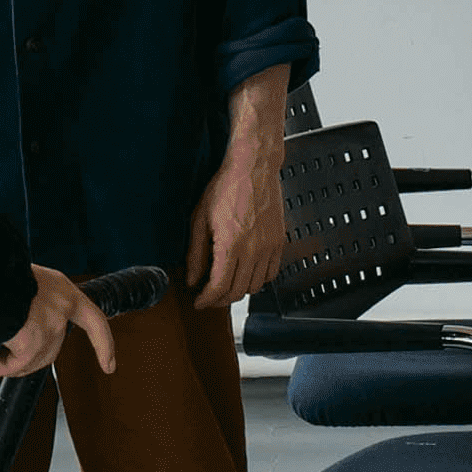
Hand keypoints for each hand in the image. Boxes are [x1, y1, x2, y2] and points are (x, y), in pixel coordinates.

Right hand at [0, 266, 116, 379]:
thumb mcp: (20, 279)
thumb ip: (27, 301)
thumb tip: (12, 328)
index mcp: (62, 288)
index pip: (94, 320)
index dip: (103, 344)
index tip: (109, 365)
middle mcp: (61, 306)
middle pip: (52, 348)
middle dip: (27, 360)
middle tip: (1, 363)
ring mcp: (50, 325)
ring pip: (32, 360)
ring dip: (8, 363)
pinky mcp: (33, 340)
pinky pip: (15, 364)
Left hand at [186, 141, 287, 311]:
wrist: (254, 170)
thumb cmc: (226, 188)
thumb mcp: (200, 219)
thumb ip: (195, 253)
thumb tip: (192, 278)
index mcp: (230, 245)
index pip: (219, 287)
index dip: (206, 300)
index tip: (199, 302)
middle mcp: (253, 250)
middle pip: (237, 292)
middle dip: (219, 300)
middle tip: (209, 297)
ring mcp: (269, 248)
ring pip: (255, 287)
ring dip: (238, 291)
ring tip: (226, 285)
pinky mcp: (279, 243)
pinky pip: (270, 274)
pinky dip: (257, 280)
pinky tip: (245, 274)